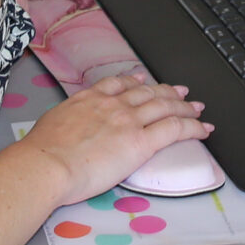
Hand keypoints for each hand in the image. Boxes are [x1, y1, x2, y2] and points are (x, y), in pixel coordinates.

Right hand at [17, 74, 211, 205]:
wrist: (47, 164)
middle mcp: (112, 105)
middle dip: (166, 91)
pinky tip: (202, 128)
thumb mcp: (51, 124)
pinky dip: (192, 126)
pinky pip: (175, 129)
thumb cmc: (42, 153)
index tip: (143, 80)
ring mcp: (129, 121)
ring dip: (185, 106)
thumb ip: (67, 122)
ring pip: (165, 107)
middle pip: (147, 92)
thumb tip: (64, 131)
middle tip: (181, 91)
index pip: (119, 84)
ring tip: (197, 107)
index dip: (135, 81)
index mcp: (89, 99)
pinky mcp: (141, 142)